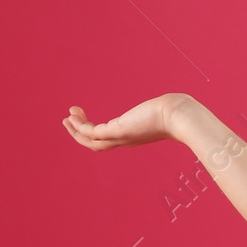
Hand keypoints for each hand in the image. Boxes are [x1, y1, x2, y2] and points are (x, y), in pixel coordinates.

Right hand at [63, 93, 194, 150]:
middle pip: (97, 144)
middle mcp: (126, 140)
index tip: (86, 119)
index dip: (96, 132)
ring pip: (91, 141)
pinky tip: (73, 116)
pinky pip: (92, 132)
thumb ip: (163, 108)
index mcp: (134, 136)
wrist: (180, 117)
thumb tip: (173, 102)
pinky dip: (80, 126)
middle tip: (70, 120)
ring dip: (76, 131)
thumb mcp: (166, 110)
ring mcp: (121, 137)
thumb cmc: (177, 112)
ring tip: (66, 118)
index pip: (110, 139)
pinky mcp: (117, 131)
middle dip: (81, 133)